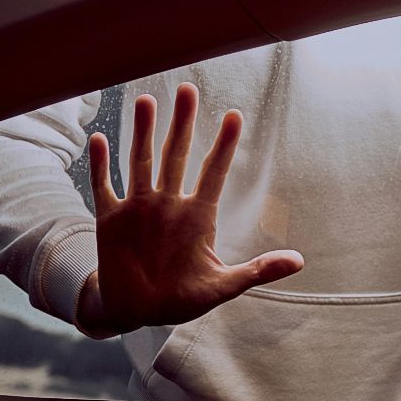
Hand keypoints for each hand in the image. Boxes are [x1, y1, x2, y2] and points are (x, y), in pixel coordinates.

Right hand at [79, 83, 302, 334]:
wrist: (137, 312)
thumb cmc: (180, 298)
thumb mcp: (222, 286)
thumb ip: (257, 271)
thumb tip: (299, 261)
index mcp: (197, 217)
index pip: (214, 172)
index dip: (224, 146)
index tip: (235, 116)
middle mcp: (168, 204)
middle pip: (177, 155)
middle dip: (183, 123)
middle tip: (188, 88)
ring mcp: (138, 208)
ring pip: (141, 161)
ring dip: (143, 132)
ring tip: (147, 101)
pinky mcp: (110, 219)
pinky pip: (104, 186)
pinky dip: (101, 164)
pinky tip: (100, 138)